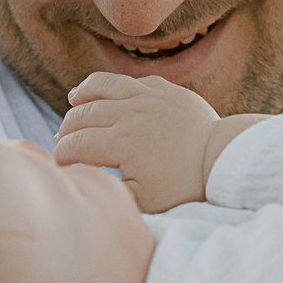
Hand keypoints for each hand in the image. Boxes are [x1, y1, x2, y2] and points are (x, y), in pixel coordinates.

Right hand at [55, 72, 226, 211]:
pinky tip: (110, 90)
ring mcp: (147, 98)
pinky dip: (115, 84)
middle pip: (84, 114)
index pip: (77, 145)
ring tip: (74, 98)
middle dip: (68, 127)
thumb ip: (115, 195)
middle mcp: (128, 114)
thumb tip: (90, 189)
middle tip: (63, 138)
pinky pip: (133, 80)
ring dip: (85, 93)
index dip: (62, 154)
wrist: (223, 156)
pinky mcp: (165, 90)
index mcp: (120, 143)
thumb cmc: (184, 184)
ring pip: (105, 86)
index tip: (59, 164)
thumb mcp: (147, 201)